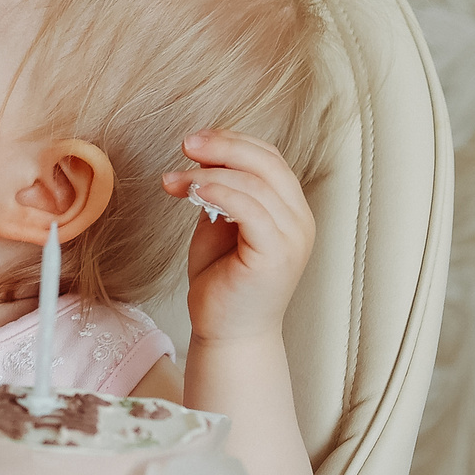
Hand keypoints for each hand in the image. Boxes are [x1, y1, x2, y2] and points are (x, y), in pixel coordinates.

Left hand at [165, 129, 314, 345]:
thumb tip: (203, 160)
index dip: (233, 141)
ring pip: (255, 183)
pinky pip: (251, 210)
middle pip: (267, 163)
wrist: (227, 333)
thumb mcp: (220, 225)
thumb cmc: (222, 282)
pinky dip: (220, 193)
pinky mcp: (276, 255)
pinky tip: (192, 192)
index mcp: (290, 209)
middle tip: (186, 145)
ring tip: (175, 180)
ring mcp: (292, 238)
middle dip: (223, 146)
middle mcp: (299, 220)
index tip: (194, 141)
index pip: (270, 158)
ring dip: (209, 173)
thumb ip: (222, 193)